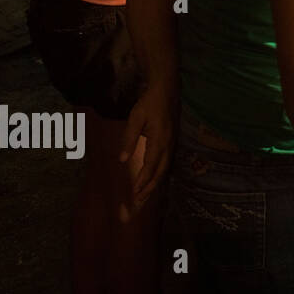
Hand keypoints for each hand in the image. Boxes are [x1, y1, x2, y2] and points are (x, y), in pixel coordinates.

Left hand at [119, 83, 175, 209]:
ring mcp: (171, 144)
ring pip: (164, 169)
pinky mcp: (171, 142)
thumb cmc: (149, 103)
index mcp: (159, 141)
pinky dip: (159, 175)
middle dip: (150, 188)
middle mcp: (168, 145)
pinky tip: (153, 180)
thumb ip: (129, 139)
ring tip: (145, 196)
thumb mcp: (135, 119)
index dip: (143, 181)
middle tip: (139, 203)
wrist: (167, 91)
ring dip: (155, 184)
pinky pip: (166, 163)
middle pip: (160, 172)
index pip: (151, 166)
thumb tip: (122, 160)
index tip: (135, 194)